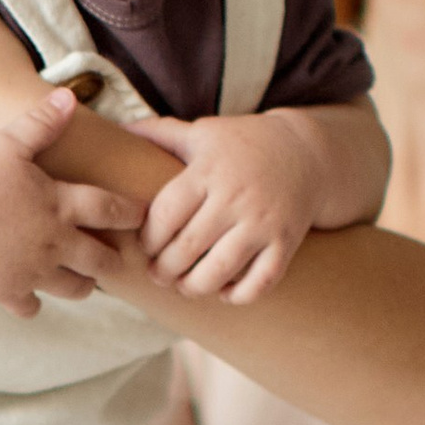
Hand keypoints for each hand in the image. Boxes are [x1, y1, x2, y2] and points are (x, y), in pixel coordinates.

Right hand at [0, 92, 141, 316]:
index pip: (110, 210)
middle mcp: (55, 243)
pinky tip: (31, 296)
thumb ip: (42, 122)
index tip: (141, 216)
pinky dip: (34, 305)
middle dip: (114, 260)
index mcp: (60, 205)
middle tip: (118, 258)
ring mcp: (33, 271)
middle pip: (101, 260)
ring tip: (84, 280)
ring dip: (83, 285)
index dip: (131, 213)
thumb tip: (69, 96)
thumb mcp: (9, 142)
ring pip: (75, 289)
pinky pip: (31, 308)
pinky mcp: (9, 291)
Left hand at [125, 107, 360, 304]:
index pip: (166, 215)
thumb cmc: (243, 144)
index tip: (146, 246)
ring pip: (219, 271)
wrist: (308, 152)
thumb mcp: (203, 132)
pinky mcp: (287, 242)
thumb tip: (116, 129)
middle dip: (164, 270)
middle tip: (158, 274)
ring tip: (184, 286)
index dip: (149, 239)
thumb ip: (161, 133)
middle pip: (187, 249)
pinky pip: (261, 282)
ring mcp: (263, 223)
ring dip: (194, 287)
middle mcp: (235, 198)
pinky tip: (225, 292)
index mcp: (208, 172)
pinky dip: (239, 295)